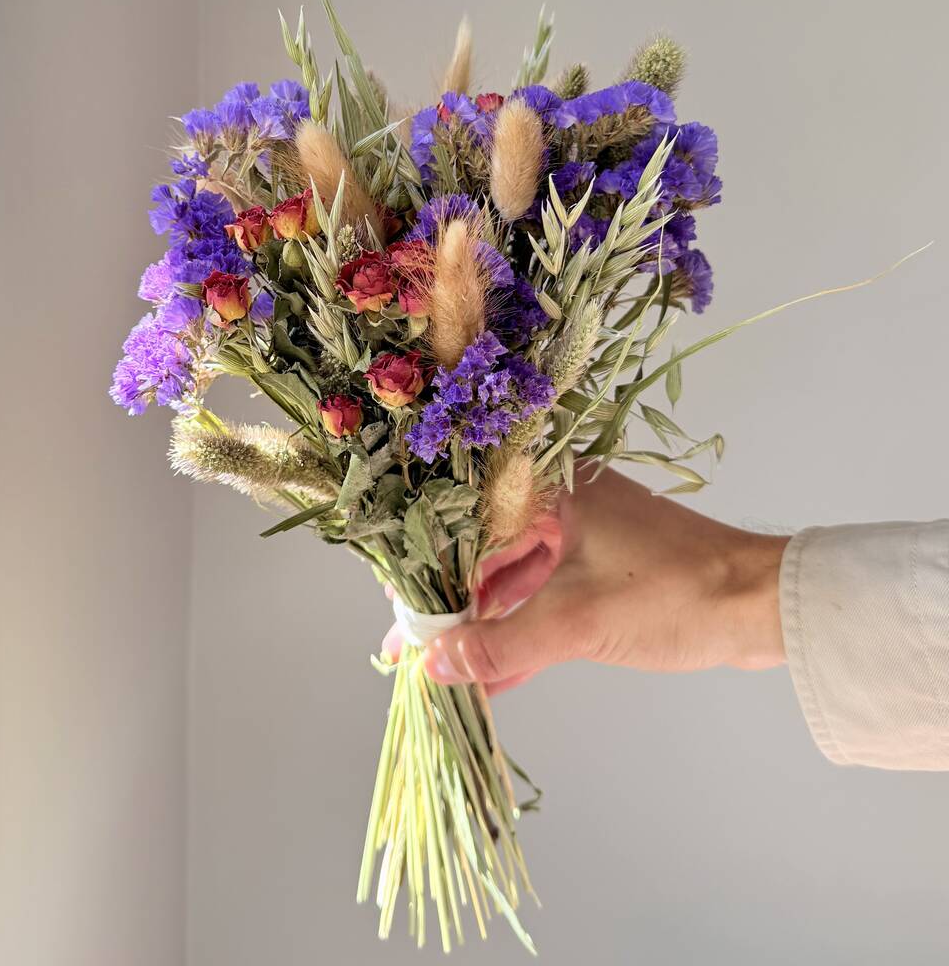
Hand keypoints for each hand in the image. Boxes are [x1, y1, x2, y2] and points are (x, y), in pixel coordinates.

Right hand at [387, 466, 787, 693]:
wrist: (765, 608)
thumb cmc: (673, 594)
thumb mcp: (575, 622)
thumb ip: (501, 644)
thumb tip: (436, 666)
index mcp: (551, 486)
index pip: (467, 528)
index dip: (429, 579)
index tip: (399, 623)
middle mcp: (562, 501)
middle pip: (487, 555)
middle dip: (453, 609)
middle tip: (413, 652)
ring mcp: (585, 537)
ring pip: (517, 582)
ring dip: (487, 628)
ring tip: (446, 671)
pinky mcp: (604, 571)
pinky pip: (547, 600)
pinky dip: (524, 635)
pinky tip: (494, 677)